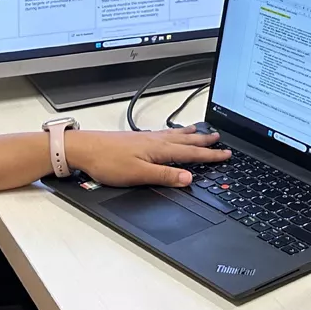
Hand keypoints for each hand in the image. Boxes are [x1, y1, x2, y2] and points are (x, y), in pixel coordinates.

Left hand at [66, 127, 229, 187]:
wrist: (84, 149)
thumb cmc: (107, 161)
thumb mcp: (139, 174)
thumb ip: (165, 176)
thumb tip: (188, 178)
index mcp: (159, 149)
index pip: (191, 152)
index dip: (210, 155)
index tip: (226, 154)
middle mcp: (155, 140)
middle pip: (186, 141)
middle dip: (205, 141)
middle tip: (220, 140)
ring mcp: (146, 138)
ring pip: (175, 135)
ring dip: (191, 135)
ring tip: (201, 131)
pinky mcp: (137, 138)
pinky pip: (164, 134)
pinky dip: (175, 133)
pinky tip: (171, 134)